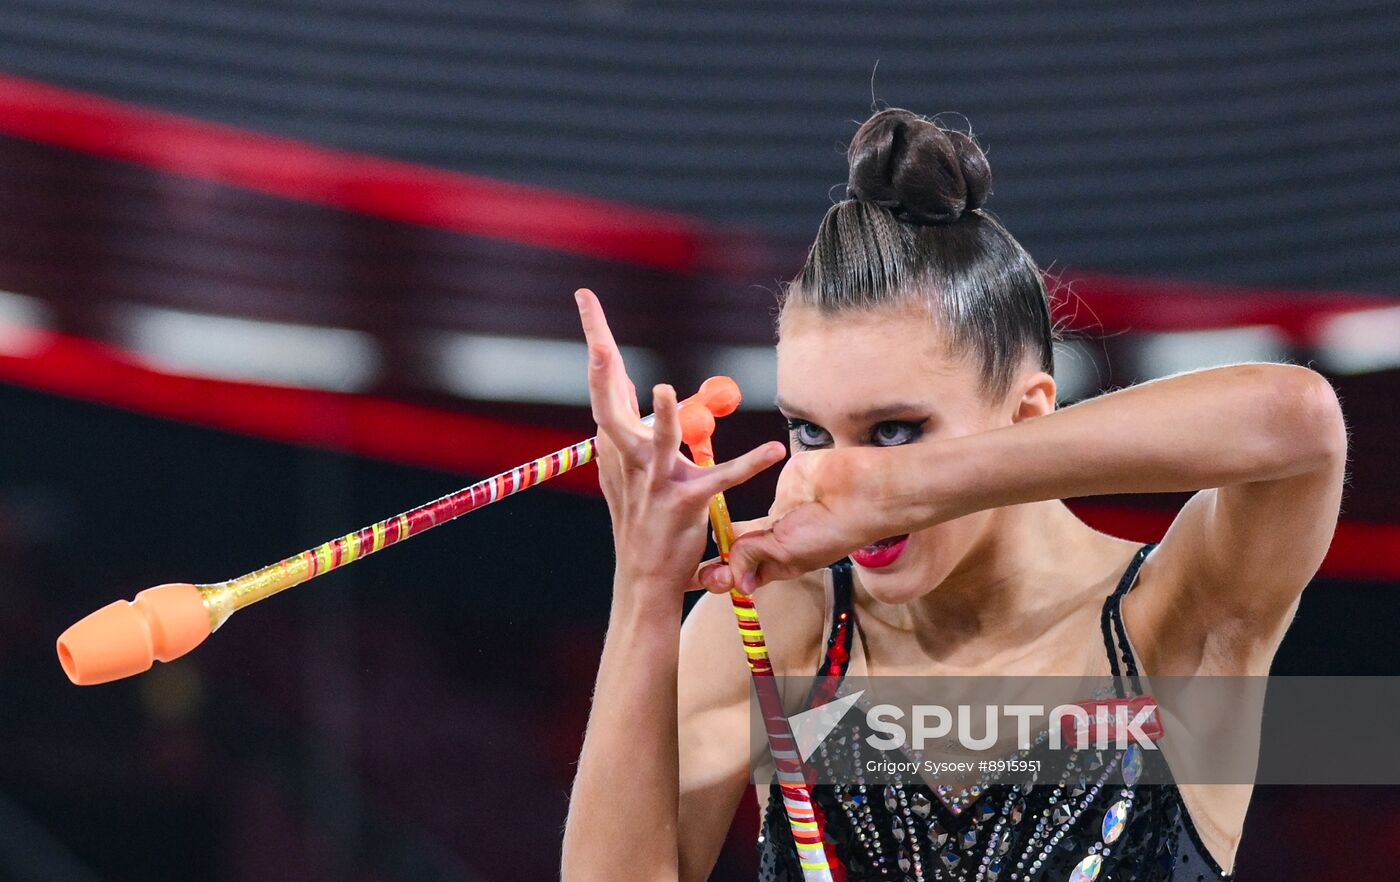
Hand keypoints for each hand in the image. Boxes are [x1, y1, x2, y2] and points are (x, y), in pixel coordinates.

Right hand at [576, 288, 785, 603]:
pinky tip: (773, 450)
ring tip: (666, 389)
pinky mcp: (685, 504)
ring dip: (662, 418)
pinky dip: (749, 463)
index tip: (585, 298)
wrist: (645, 578)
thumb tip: (642, 391)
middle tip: (595, 338)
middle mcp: (628, 460)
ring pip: (657, 444)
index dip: (596, 339)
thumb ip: (639, 430)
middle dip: (601, 365)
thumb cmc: (643, 519)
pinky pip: (721, 479)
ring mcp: (654, 483)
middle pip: (609, 406)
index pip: (603, 384)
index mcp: (616, 447)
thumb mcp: (634, 471)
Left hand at [694, 445, 921, 592]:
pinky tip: (717, 491)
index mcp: (784, 564)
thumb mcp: (787, 552)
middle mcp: (780, 542)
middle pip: (740, 552)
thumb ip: (753, 557)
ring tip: (701, 525)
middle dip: (719, 556)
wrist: (857, 490)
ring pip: (743, 526)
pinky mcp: (782, 488)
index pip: (747, 575)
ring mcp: (780, 515)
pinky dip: (739, 494)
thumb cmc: (831, 530)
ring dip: (724, 526)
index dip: (726, 577)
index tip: (705, 576)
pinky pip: (759, 496)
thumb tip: (731, 575)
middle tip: (697, 556)